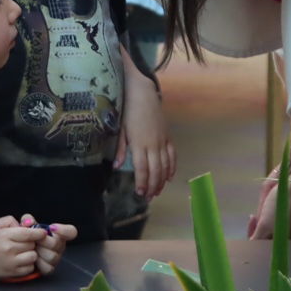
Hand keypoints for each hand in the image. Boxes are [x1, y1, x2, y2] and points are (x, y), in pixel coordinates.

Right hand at [0, 215, 45, 280]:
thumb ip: (9, 221)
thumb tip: (24, 225)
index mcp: (4, 236)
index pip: (28, 234)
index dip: (39, 233)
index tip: (43, 232)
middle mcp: (9, 250)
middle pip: (32, 244)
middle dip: (32, 242)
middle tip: (27, 242)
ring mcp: (11, 263)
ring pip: (33, 256)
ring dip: (32, 253)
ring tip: (24, 251)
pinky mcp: (12, 273)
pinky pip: (30, 268)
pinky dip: (29, 264)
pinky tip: (23, 260)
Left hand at [22, 215, 78, 275]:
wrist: (24, 251)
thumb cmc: (30, 236)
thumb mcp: (28, 225)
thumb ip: (28, 220)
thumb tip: (28, 222)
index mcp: (59, 234)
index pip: (71, 232)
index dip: (64, 230)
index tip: (52, 227)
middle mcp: (60, 246)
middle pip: (56, 244)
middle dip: (42, 241)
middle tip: (34, 239)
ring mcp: (56, 258)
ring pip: (52, 257)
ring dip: (39, 252)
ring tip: (32, 248)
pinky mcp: (50, 268)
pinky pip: (47, 268)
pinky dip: (39, 263)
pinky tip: (33, 258)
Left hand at [117, 71, 176, 199]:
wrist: (142, 93)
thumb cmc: (128, 110)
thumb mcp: (121, 129)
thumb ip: (121, 149)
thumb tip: (117, 166)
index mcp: (139, 143)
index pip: (142, 168)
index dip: (142, 182)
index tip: (140, 193)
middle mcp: (153, 144)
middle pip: (155, 170)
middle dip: (152, 186)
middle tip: (148, 197)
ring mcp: (162, 141)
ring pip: (165, 165)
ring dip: (162, 180)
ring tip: (157, 191)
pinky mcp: (168, 136)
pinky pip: (172, 155)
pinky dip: (172, 167)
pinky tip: (169, 177)